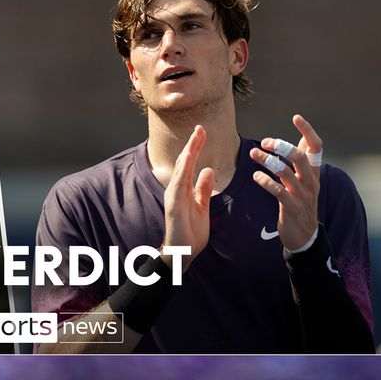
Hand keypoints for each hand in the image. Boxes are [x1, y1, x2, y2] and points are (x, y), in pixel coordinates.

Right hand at [162, 125, 213, 270]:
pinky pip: (178, 186)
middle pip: (185, 163)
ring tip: (195, 139)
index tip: (202, 132)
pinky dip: (183, 173)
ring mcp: (173, 197)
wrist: (184, 253)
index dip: (196, 148)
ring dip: (188, 154)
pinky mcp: (173, 206)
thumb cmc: (191, 232)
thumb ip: (203, 189)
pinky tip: (188, 161)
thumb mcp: (202, 206)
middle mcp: (177, 190)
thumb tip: (207, 170)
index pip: (191, 164)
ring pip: (181, 171)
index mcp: (185, 189)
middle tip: (200, 128)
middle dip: (192, 145)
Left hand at [250, 114, 321, 250]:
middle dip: (282, 146)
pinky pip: (279, 191)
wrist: (304, 235)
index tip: (296, 117)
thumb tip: (303, 139)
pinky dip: (266, 182)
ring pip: (286, 173)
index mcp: (313, 172)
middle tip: (265, 141)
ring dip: (268, 162)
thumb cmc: (301, 202)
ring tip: (253, 154)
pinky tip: (255, 176)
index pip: (316, 147)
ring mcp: (302, 195)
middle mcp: (310, 181)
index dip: (308, 131)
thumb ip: (303, 162)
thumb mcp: (305, 181)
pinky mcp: (292, 207)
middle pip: (300, 157)